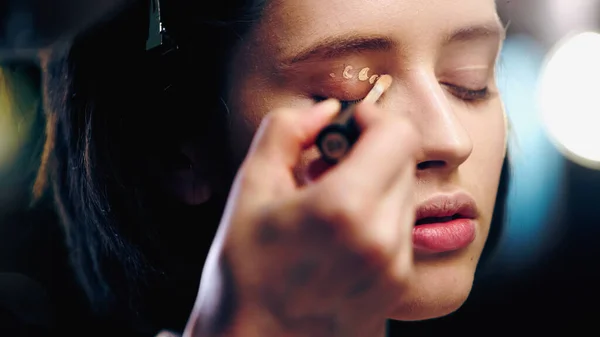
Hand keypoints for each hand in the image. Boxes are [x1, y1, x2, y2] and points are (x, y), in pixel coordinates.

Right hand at [184, 99, 419, 336]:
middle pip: (404, 163)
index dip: (373, 120)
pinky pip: (402, 232)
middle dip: (370, 152)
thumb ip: (286, 132)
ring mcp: (395, 270)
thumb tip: (324, 110)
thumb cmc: (242, 274)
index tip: (346, 129)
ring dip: (374, 186)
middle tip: (328, 168)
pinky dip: (378, 217)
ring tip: (330, 205)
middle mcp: (382, 240)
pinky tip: (340, 233)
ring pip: (405, 196)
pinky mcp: (397, 289)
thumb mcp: (249, 189)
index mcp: (345, 209)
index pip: (398, 136)